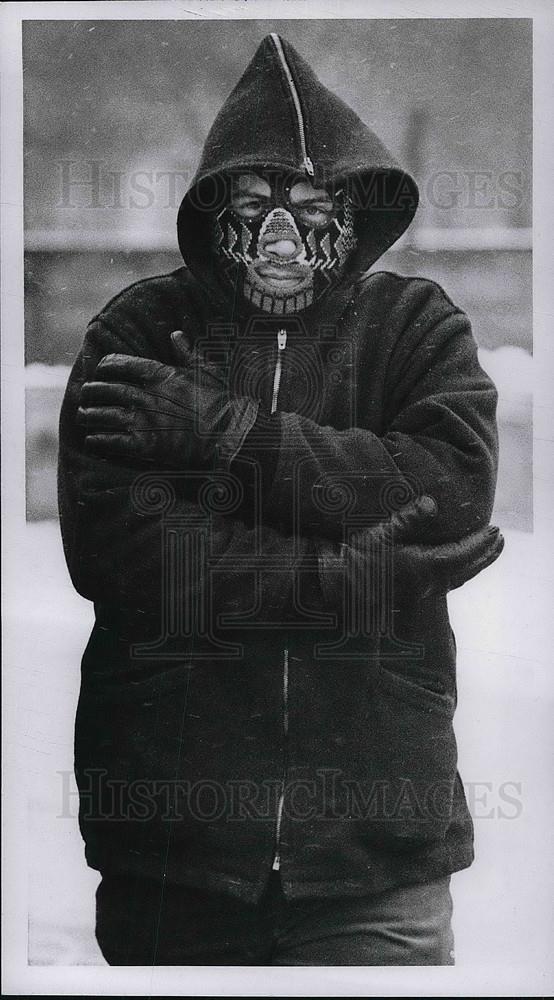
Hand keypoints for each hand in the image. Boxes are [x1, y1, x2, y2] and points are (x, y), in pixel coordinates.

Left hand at [77, 332, 258, 468]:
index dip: (105, 366)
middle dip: (91, 391)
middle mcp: (146, 395)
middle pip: (106, 389)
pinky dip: (98, 440)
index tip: (100, 370)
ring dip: (89, 415)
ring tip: (83, 416)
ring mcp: (144, 420)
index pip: (120, 364)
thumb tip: (176, 334)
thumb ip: (187, 352)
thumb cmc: (221, 403)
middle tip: (85, 394)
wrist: (229, 436)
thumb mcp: (206, 371)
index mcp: (159, 375)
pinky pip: (111, 441)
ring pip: (103, 414)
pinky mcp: (145, 445)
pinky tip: (91, 440)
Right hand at [317, 496, 503, 606]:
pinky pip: (442, 586)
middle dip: (484, 555)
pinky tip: (453, 571)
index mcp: (423, 567)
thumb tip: (432, 504)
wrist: (332, 585)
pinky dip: (456, 575)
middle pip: (465, 569)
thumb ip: (408, 518)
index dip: (481, 542)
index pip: (462, 553)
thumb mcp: (379, 532)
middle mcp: (425, 583)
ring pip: (455, 579)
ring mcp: (417, 591)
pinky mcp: (407, 594)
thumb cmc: (353, 557)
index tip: (495, 531)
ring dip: (473, 566)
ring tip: (485, 554)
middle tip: (500, 541)